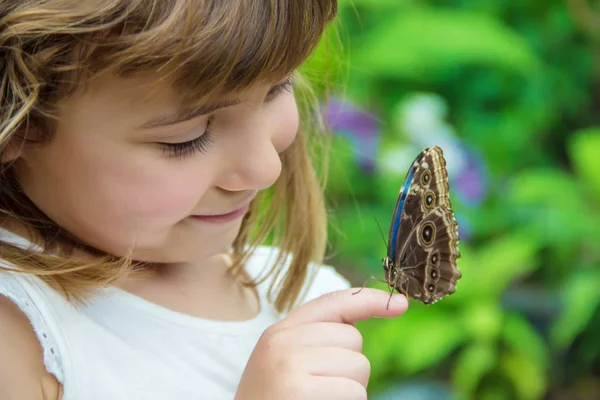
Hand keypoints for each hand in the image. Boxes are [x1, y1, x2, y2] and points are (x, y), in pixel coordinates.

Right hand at [234, 288, 408, 399]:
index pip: (333, 302)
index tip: (400, 304)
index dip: (369, 300)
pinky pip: (353, 391)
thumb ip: (313, 342)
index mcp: (280, 332)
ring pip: (358, 365)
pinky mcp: (297, 387)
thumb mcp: (285, 365)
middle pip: (352, 339)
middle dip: (350, 370)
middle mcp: (281, 339)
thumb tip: (355, 330)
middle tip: (321, 392)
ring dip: (350, 391)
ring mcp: (287, 361)